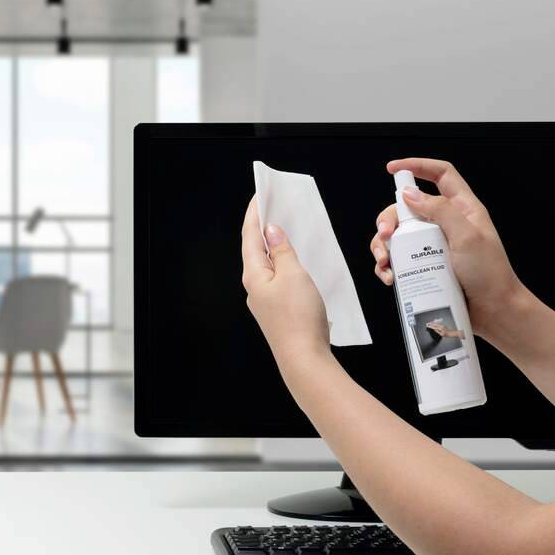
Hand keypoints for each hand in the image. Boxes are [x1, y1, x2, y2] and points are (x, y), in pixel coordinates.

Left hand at [241, 195, 330, 363]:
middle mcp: (254, 287)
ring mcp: (264, 300)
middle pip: (255, 249)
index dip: (254, 214)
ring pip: (267, 265)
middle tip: (272, 208)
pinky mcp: (277, 311)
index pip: (250, 235)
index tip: (259, 196)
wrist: (304, 358)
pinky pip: (277, 279)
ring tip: (285, 230)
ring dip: (274, 246)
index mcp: (253, 274)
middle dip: (263, 228)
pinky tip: (294, 263)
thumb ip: (282, 250)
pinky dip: (283, 264)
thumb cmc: (298, 317)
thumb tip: (272, 231)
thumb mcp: (293, 274)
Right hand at [370, 158, 523, 338]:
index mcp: (462, 209)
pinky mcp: (424, 266)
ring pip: (398, 235)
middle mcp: (445, 224)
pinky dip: (388, 266)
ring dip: (383, 246)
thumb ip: (440, 211)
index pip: (440, 175)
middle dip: (388, 219)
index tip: (392, 169)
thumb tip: (410, 194)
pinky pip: (398, 259)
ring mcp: (433, 246)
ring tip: (385, 262)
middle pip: (407, 208)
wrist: (495, 312)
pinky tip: (390, 277)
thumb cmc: (490, 275)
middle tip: (385, 235)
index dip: (417, 166)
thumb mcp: (468, 237)